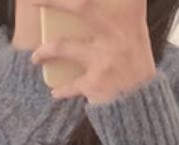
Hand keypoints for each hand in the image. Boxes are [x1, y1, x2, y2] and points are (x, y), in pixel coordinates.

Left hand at [31, 0, 156, 104]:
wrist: (145, 100)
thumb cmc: (136, 62)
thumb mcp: (135, 30)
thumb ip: (123, 10)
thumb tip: (95, 4)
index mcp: (129, 13)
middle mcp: (117, 31)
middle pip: (81, 5)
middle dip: (53, 0)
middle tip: (33, 1)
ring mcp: (105, 56)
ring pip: (64, 46)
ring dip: (45, 51)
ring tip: (35, 57)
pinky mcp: (97, 82)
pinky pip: (71, 85)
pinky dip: (61, 90)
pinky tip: (55, 92)